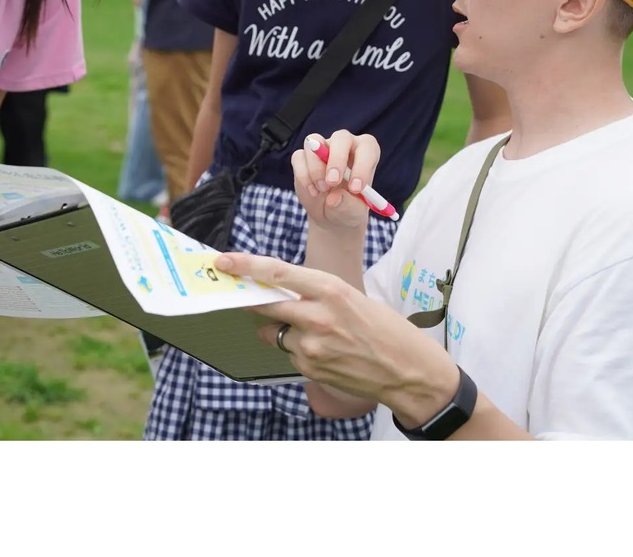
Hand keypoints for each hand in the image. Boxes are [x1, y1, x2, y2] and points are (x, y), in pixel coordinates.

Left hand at [213, 252, 457, 423]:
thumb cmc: (385, 329)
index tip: (223, 261)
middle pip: (265, 303)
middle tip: (239, 294)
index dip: (245, 265)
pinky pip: (288, 352)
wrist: (409, 371)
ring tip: (314, 331)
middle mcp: (317, 316)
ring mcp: (311, 345)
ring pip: (273, 331)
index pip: (277, 272)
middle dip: (250, 299)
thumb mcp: (352, 298)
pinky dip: (296, 348)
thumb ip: (314, 293)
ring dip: (280, 328)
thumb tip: (279, 290)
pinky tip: (324, 350)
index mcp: (330, 289)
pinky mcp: (310, 368)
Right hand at [291, 130, 379, 229]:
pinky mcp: (303, 156)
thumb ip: (347, 205)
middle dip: (336, 160)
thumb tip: (333, 198)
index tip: (355, 188)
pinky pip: (299, 157)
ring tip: (323, 190)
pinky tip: (312, 192)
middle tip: (332, 183)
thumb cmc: (349, 208)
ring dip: (316, 169)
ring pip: (315, 143)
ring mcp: (322, 148)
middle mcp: (345, 145)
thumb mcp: (353, 212)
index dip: (362, 165)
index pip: (367, 147)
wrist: (330, 214)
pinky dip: (303, 176)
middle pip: (341, 138)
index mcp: (366, 153)